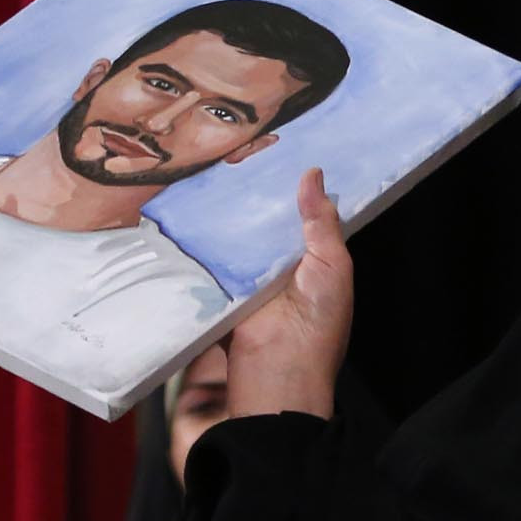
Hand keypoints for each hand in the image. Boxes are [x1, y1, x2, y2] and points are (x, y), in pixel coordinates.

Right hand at [224, 169, 350, 420]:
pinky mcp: (217, 286)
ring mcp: (245, 275)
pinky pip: (207, 258)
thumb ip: (322, 223)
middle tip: (234, 152)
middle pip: (262, 222)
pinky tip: (187, 205)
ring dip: (223, 213)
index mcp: (311, 260)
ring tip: (209, 169)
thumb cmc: (319, 322)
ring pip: (233, 236)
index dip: (290, 189)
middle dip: (251, 195)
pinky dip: (200, 239)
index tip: (278, 149)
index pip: (299, 217)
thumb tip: (313, 174)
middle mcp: (278, 265)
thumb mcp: (332, 266)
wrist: (280, 371)